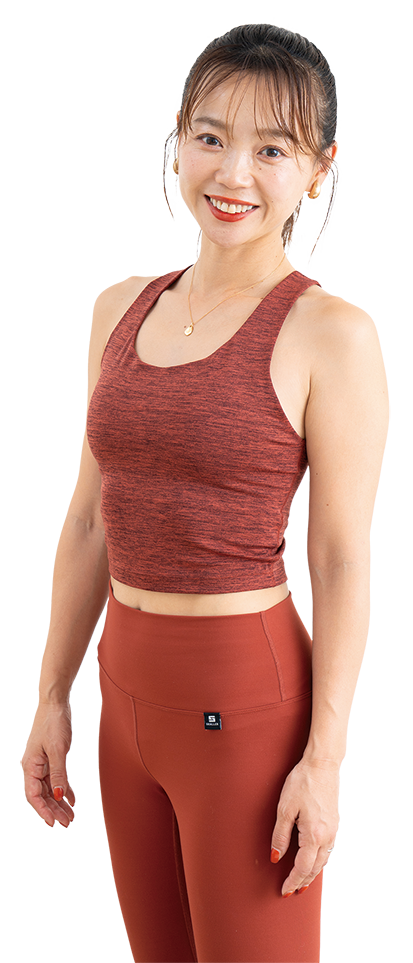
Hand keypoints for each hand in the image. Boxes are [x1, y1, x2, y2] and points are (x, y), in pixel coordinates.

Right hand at [22, 702, 75, 827]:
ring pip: (50, 789)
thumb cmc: (53, 722)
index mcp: (30, 766)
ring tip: (71, 815)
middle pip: (43, 795)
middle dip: (55, 810)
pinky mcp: (51, 758)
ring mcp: (42, 763)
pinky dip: (63, 790)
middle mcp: (34, 767)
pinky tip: (71, 800)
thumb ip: (58, 773)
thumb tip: (58, 796)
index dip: (43, 810)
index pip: (34, 795)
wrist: (55, 703)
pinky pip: (56, 779)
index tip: (54, 823)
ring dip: (59, 802)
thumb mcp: (57, 749)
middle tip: (68, 822)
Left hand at [270, 758, 338, 895]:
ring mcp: (333, 830)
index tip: (284, 890)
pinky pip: (327, 849)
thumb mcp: (284, 809)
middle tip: (291, 891)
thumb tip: (275, 857)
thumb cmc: (301, 783)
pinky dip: (318, 860)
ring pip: (323, 860)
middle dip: (302, 881)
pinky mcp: (333, 823)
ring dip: (311, 872)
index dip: (292, 880)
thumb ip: (280, 835)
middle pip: (315, 867)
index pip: (302, 867)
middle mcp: (327, 836)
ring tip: (301, 881)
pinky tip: (312, 860)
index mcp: (314, 834)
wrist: (322, 765)